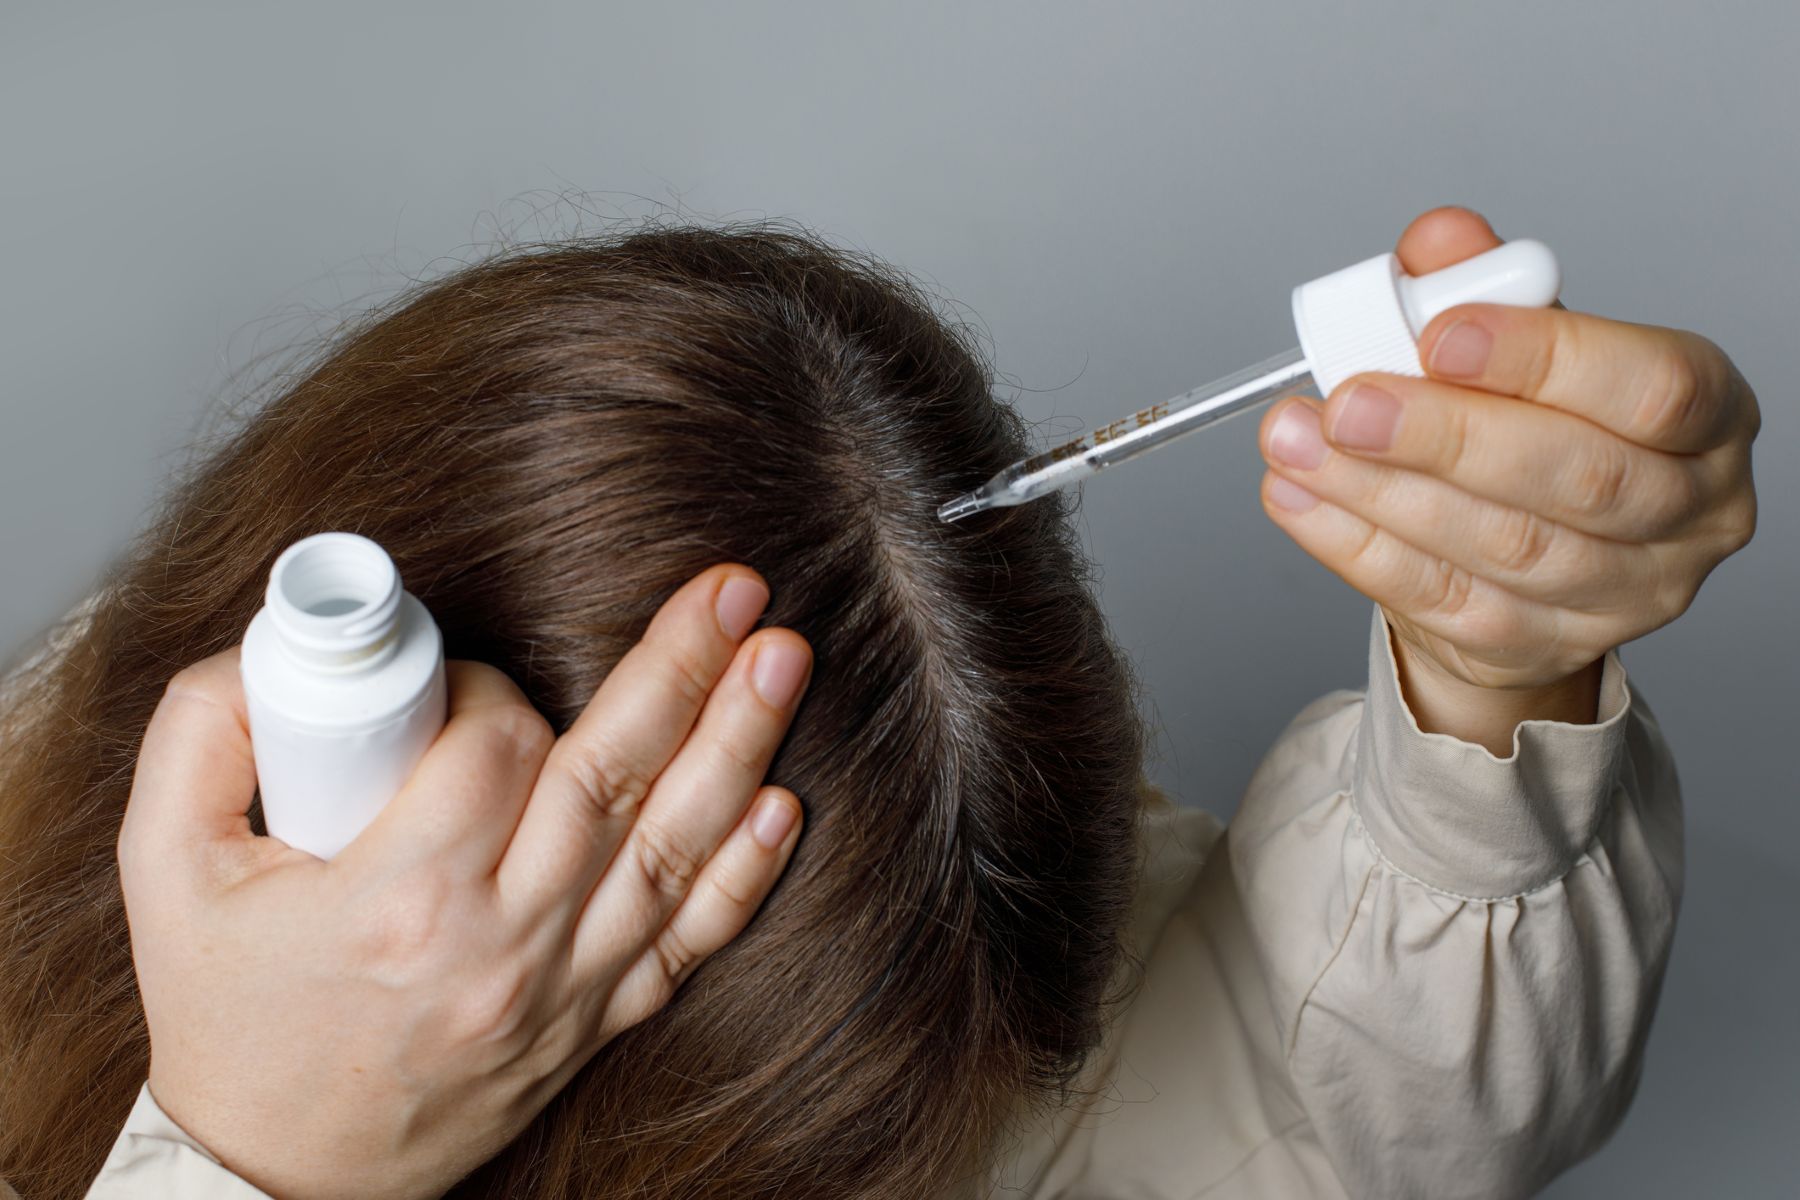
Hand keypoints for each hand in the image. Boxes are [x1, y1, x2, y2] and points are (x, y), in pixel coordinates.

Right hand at [117, 565, 810, 1199]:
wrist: (275, 1182)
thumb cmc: (226, 1022)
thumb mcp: (166, 877)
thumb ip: (197, 743)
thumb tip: (267, 650)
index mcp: (399, 901)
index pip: (493, 749)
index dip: (490, 687)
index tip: (462, 681)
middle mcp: (501, 944)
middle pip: (609, 780)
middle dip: (680, 669)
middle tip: (738, 590)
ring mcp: (561, 990)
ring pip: (669, 849)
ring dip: (736, 745)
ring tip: (783, 659)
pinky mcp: (592, 1024)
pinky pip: (687, 945)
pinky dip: (744, 875)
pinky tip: (783, 806)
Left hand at [1258, 207, 1758, 752]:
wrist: (1527, 562)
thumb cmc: (1542, 431)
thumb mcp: (1525, 349)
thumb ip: (1481, 288)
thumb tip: (1437, 243)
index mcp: (1707, 417)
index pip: (1652, 387)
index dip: (1543, 359)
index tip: (1440, 334)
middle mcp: (1690, 513)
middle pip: (1573, 477)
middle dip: (1442, 434)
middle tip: (1344, 402)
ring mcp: (1624, 595)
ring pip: (1499, 545)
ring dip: (1379, 490)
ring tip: (1296, 442)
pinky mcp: (1541, 648)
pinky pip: (1441, 599)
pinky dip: (1356, 545)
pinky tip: (1299, 497)